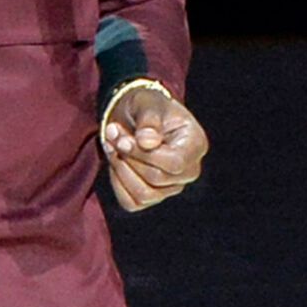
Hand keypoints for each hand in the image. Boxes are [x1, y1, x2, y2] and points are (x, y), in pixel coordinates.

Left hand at [103, 85, 207, 212]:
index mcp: (196, 144)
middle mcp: (189, 170)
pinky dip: (117, 184)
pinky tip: (115, 162)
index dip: (144, 155)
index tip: (121, 139)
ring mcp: (172, 187)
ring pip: (144, 194)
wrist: (136, 114)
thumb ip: (148, 120)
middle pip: (156, 178)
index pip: (174, 163)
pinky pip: (131, 202)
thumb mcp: (148, 103)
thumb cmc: (146, 106)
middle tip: (111, 132)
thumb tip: (146, 142)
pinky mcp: (153, 195)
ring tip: (111, 144)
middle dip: (128, 156)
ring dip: (120, 170)